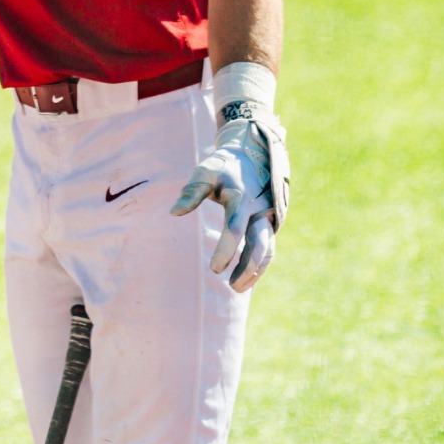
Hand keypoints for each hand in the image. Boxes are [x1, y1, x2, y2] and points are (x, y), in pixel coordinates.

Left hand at [170, 104, 287, 290]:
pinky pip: (269, 248)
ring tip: (236, 288)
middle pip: (258, 243)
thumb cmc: (223, 166)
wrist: (253, 154)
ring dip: (255, 271)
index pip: (235, 227)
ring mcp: (266, 217)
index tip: (214, 268)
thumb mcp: (206, 171)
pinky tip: (246, 280)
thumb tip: (174, 212)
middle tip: (229, 285)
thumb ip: (192, 191)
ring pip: (267, 249)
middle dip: (246, 267)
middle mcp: (258, 210)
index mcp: (241, 197)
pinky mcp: (269, 223)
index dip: (226, 249)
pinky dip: (260, 265)